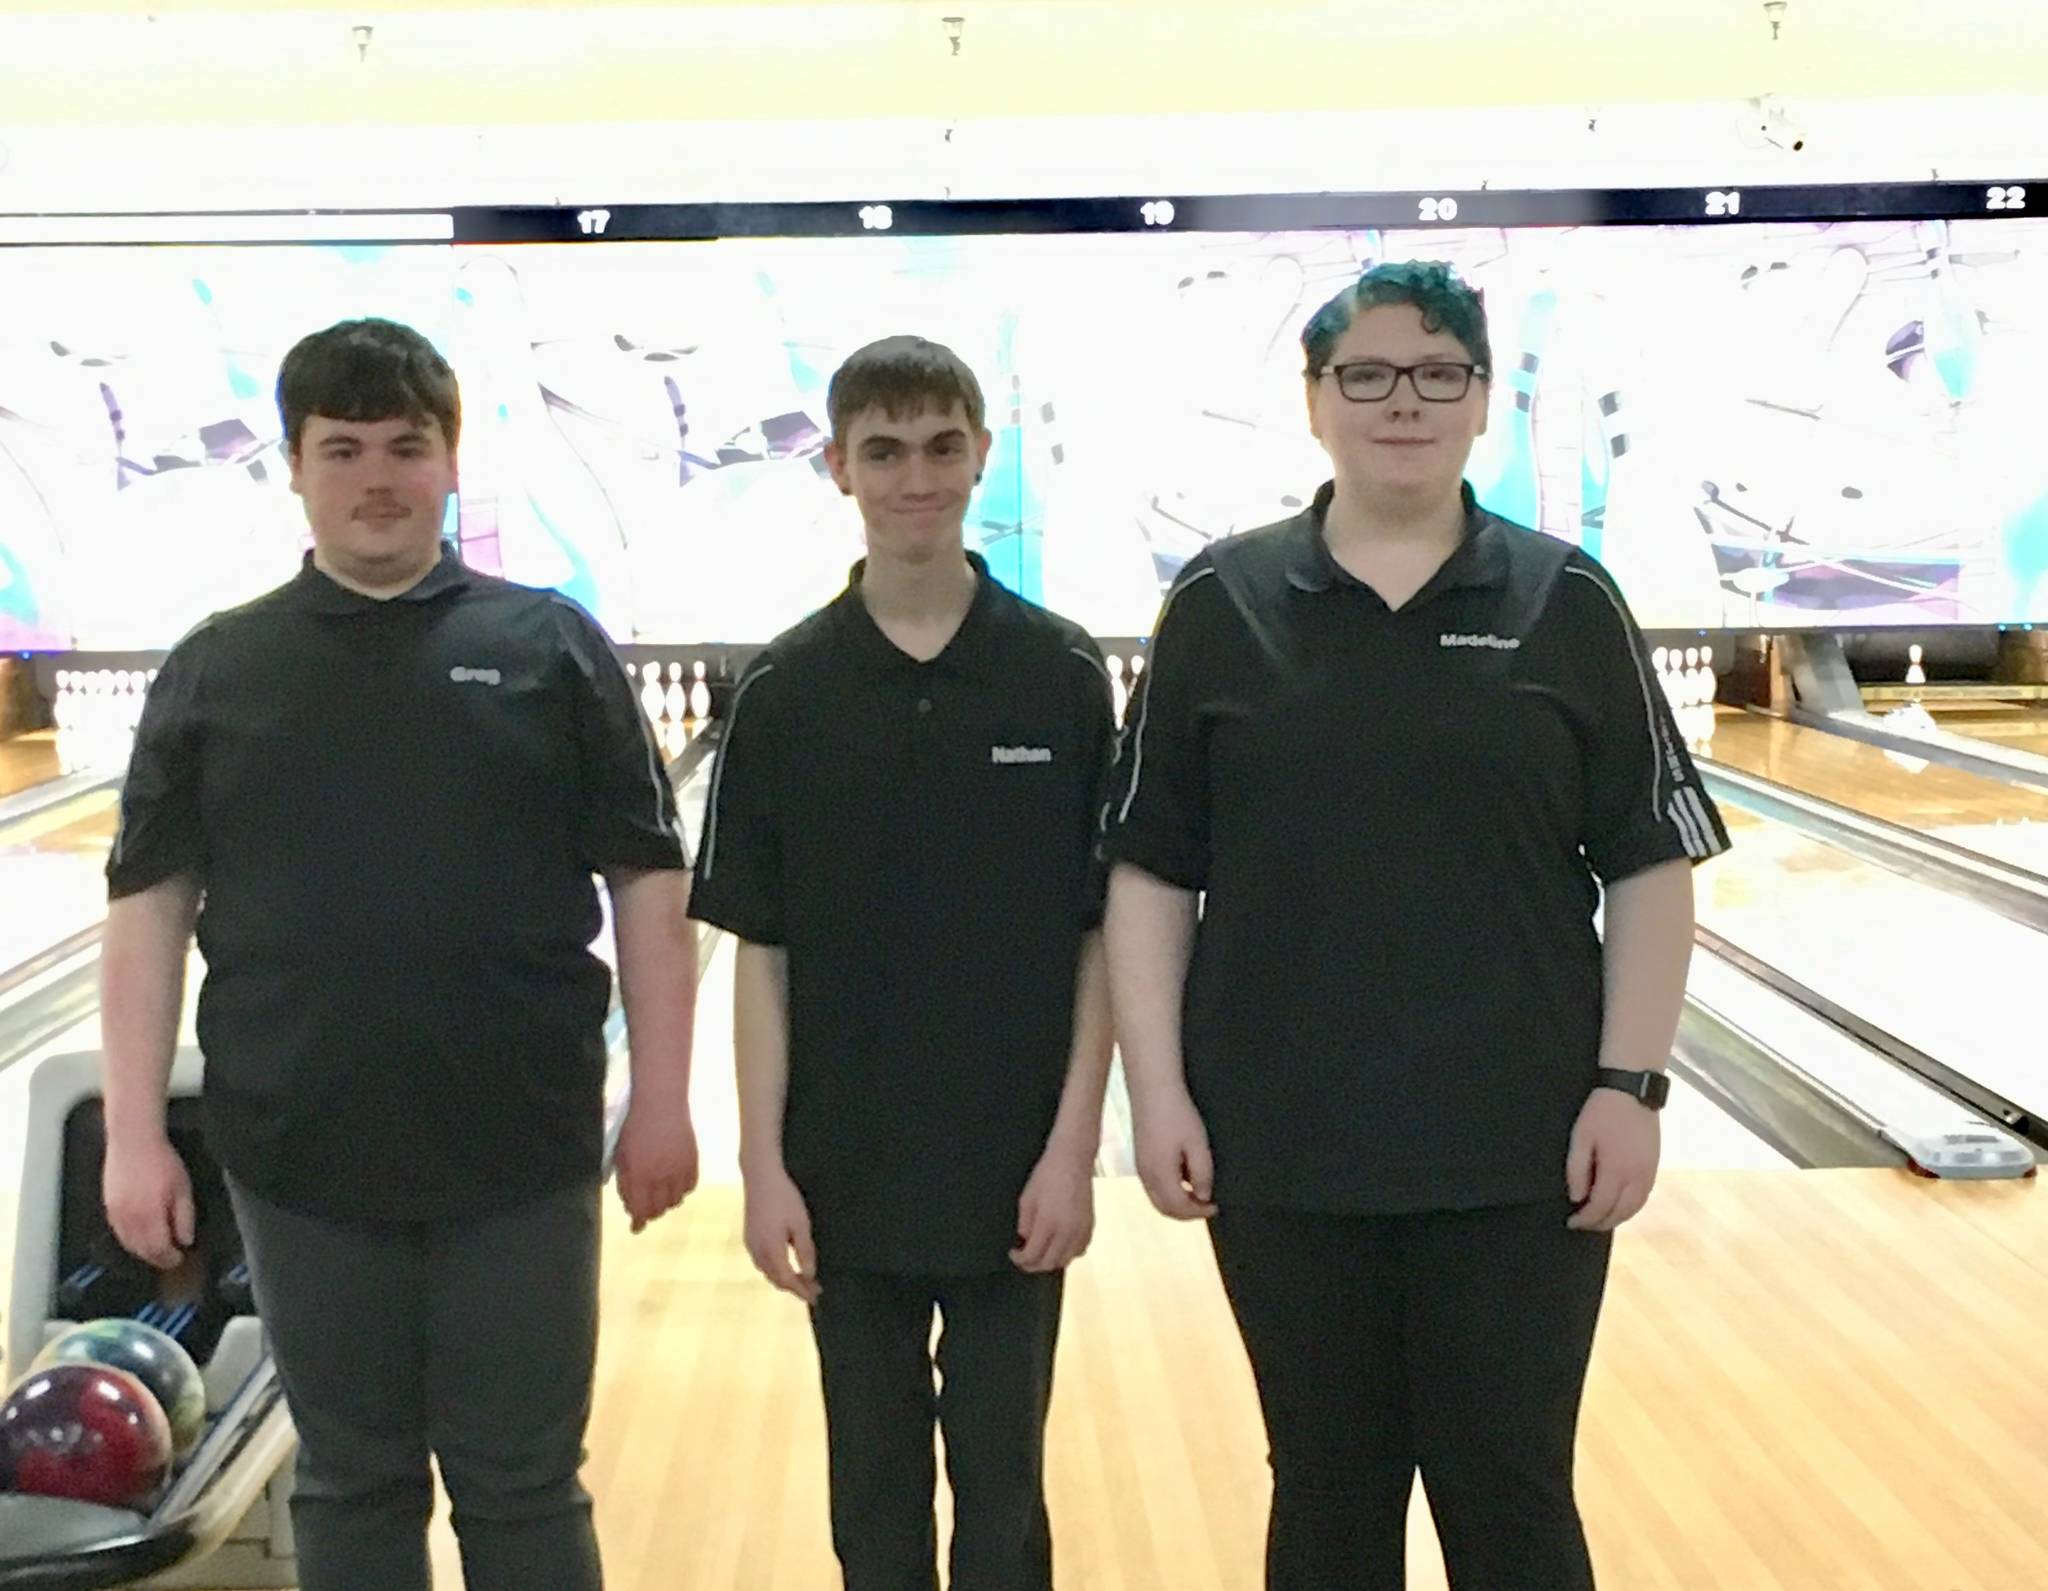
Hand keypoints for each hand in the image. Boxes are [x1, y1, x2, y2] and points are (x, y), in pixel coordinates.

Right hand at [104, 1132, 195, 1270]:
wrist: (132, 1141)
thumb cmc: (162, 1162)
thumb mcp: (182, 1188)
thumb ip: (184, 1217)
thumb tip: (185, 1240)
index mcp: (149, 1216)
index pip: (158, 1249)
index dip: (169, 1257)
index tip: (180, 1258)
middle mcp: (128, 1220)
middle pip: (141, 1250)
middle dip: (156, 1258)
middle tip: (169, 1258)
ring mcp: (115, 1214)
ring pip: (128, 1244)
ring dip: (142, 1251)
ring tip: (156, 1250)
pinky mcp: (107, 1206)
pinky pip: (118, 1232)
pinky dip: (130, 1240)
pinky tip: (139, 1237)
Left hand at [613, 1089, 699, 1233]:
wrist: (660, 1102)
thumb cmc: (635, 1127)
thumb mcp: (621, 1156)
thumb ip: (625, 1183)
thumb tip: (631, 1207)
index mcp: (639, 1175)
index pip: (640, 1210)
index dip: (638, 1221)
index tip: (636, 1226)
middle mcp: (660, 1176)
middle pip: (659, 1209)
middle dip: (651, 1211)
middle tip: (646, 1205)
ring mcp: (679, 1169)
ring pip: (675, 1201)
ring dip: (666, 1202)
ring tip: (660, 1192)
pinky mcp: (693, 1161)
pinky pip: (690, 1187)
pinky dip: (682, 1190)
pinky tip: (675, 1182)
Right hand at [743, 1163, 819, 1303]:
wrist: (760, 1176)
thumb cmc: (784, 1198)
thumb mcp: (801, 1224)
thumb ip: (805, 1251)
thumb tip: (809, 1275)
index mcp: (771, 1250)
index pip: (788, 1279)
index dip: (802, 1290)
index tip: (816, 1297)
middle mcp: (757, 1251)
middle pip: (776, 1279)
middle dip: (795, 1287)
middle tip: (813, 1289)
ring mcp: (750, 1244)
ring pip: (767, 1271)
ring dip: (784, 1279)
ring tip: (802, 1280)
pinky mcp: (749, 1237)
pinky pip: (762, 1262)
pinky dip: (775, 1269)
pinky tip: (785, 1265)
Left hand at [1011, 1142, 1094, 1272]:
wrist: (1072, 1159)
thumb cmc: (1046, 1175)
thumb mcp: (1027, 1198)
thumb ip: (1024, 1224)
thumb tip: (1024, 1241)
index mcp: (1048, 1224)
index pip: (1033, 1255)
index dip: (1020, 1259)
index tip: (1013, 1253)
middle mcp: (1067, 1232)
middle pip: (1049, 1263)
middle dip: (1033, 1264)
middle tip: (1023, 1257)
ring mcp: (1081, 1230)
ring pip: (1065, 1260)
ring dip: (1050, 1261)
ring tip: (1040, 1252)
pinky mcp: (1090, 1225)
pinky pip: (1079, 1251)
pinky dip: (1067, 1254)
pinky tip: (1059, 1245)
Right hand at [1131, 1086, 1215, 1219]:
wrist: (1153, 1088)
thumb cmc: (1178, 1114)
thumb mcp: (1197, 1144)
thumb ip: (1201, 1174)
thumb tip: (1202, 1196)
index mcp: (1160, 1174)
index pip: (1179, 1207)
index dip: (1198, 1212)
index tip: (1216, 1206)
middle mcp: (1146, 1175)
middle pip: (1165, 1208)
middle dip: (1186, 1213)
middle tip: (1206, 1206)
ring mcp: (1140, 1166)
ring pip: (1157, 1198)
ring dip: (1177, 1203)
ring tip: (1197, 1194)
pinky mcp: (1140, 1156)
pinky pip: (1153, 1186)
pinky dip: (1168, 1191)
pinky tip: (1182, 1178)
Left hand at [1566, 1088, 1661, 1230]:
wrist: (1633, 1090)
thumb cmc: (1602, 1112)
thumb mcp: (1580, 1137)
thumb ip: (1577, 1170)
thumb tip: (1577, 1198)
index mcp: (1616, 1170)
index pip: (1600, 1206)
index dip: (1585, 1218)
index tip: (1571, 1222)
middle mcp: (1637, 1176)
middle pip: (1620, 1212)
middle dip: (1600, 1223)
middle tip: (1583, 1224)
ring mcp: (1650, 1172)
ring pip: (1635, 1207)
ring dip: (1618, 1218)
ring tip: (1600, 1219)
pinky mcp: (1655, 1165)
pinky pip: (1644, 1196)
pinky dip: (1631, 1208)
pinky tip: (1620, 1206)